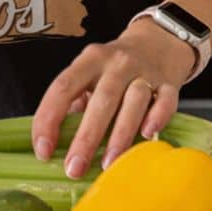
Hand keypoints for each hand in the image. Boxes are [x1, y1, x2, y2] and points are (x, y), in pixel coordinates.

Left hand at [31, 18, 196, 178]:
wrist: (157, 41)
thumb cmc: (115, 67)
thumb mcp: (90, 72)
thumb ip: (76, 100)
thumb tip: (56, 141)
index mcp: (89, 60)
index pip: (63, 86)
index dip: (49, 118)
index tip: (43, 150)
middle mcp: (116, 63)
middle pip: (100, 100)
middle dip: (85, 137)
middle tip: (74, 169)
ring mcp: (144, 71)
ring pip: (133, 102)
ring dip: (120, 135)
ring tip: (108, 164)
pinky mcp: (168, 83)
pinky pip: (165, 100)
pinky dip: (157, 117)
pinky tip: (147, 134)